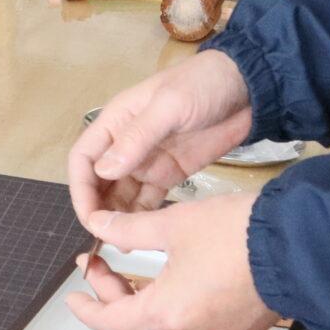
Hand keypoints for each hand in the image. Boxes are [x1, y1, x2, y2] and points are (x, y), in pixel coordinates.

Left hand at [63, 192, 279, 329]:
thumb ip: (127, 230)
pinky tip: (173, 278)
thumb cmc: (237, 233)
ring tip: (134, 266)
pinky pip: (194, 326)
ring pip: (165, 326)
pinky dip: (174, 306)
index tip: (73, 294)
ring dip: (144, 299)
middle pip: (136, 323)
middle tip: (100, 260)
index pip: (110, 324)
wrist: (301, 245)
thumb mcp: (173, 224)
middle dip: (114, 293)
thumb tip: (98, 225)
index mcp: (167, 313)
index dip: (86, 309)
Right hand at [67, 50, 255, 228]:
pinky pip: (147, 200)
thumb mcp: (169, 107)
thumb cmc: (203, 85)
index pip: (84, 159)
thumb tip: (103, 171)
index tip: (90, 217)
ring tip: (122, 244)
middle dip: (97, 208)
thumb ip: (137, 138)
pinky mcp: (170, 173)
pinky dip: (141, 217)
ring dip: (117, 217)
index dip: (81, 188)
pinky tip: (143, 235)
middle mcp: (126, 144)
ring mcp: (148, 161)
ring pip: (121, 195)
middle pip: (98, 181)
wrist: (248, 88)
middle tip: (106, 238)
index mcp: (116, 122)